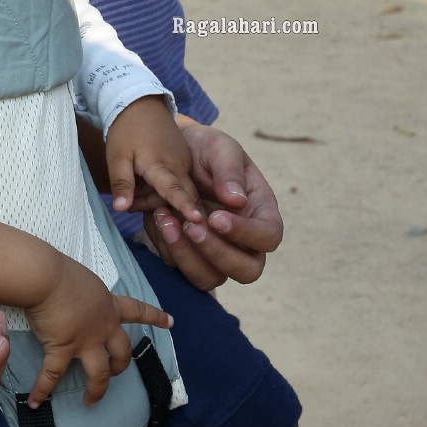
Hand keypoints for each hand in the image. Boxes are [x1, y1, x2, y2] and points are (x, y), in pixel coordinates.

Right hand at [21, 254, 172, 408]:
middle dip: (121, 364)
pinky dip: (42, 389)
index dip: (154, 316)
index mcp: (108, 305)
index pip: (137, 310)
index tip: (170, 322)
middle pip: (122, 351)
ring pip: (98, 373)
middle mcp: (102, 327)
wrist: (46, 278)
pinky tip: (36, 401)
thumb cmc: (60, 272)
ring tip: (90, 400)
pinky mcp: (62, 349)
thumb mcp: (83, 280)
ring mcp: (84, 342)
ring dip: (97, 389)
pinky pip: (52, 374)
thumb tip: (68, 295)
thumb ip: (83, 292)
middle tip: (115, 370)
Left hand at [106, 96, 202, 222]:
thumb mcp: (117, 157)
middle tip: (134, 200)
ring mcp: (183, 161)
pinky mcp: (183, 158)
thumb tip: (120, 209)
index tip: (199, 221)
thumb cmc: (125, 130)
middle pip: (179, 197)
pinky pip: (179, 180)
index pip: (176, 191)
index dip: (185, 207)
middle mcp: (179, 165)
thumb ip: (121, 183)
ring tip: (134, 186)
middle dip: (162, 206)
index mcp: (162, 165)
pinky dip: (162, 186)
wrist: (139, 103)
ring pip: (179, 190)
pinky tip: (144, 180)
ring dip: (158, 195)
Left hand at [144, 122, 282, 288]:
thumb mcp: (220, 148)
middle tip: (191, 226)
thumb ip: (229, 170)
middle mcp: (243, 240)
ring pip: (210, 278)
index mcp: (261, 212)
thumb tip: (236, 200)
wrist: (174, 152)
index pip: (268, 236)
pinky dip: (167, 247)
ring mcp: (215, 252)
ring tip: (166, 219)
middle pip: (246, 270)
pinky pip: (179, 267)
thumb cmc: (206, 149)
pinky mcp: (188, 255)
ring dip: (187, 256)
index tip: (217, 217)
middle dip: (217, 253)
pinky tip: (157, 218)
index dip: (246, 234)